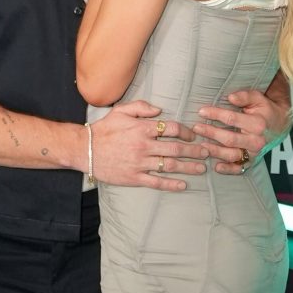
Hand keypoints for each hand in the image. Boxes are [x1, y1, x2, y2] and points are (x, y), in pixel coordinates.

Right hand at [90, 100, 208, 190]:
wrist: (85, 149)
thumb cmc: (104, 129)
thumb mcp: (121, 111)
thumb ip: (141, 107)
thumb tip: (160, 110)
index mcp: (142, 128)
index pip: (172, 129)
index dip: (186, 132)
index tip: (194, 135)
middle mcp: (144, 146)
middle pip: (175, 149)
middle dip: (194, 151)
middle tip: (207, 152)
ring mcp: (140, 163)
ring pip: (169, 166)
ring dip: (188, 167)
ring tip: (202, 168)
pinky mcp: (134, 177)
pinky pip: (156, 182)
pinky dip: (171, 184)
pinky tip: (183, 185)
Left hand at [194, 87, 292, 174]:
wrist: (279, 125)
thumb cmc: (264, 109)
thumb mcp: (258, 98)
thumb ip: (245, 96)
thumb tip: (230, 97)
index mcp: (258, 124)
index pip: (232, 119)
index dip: (215, 114)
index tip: (201, 111)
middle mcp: (257, 141)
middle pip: (229, 139)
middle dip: (211, 133)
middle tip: (196, 128)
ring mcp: (254, 153)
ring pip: (232, 155)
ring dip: (215, 152)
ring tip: (200, 146)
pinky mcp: (252, 161)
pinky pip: (239, 168)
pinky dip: (228, 169)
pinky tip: (216, 167)